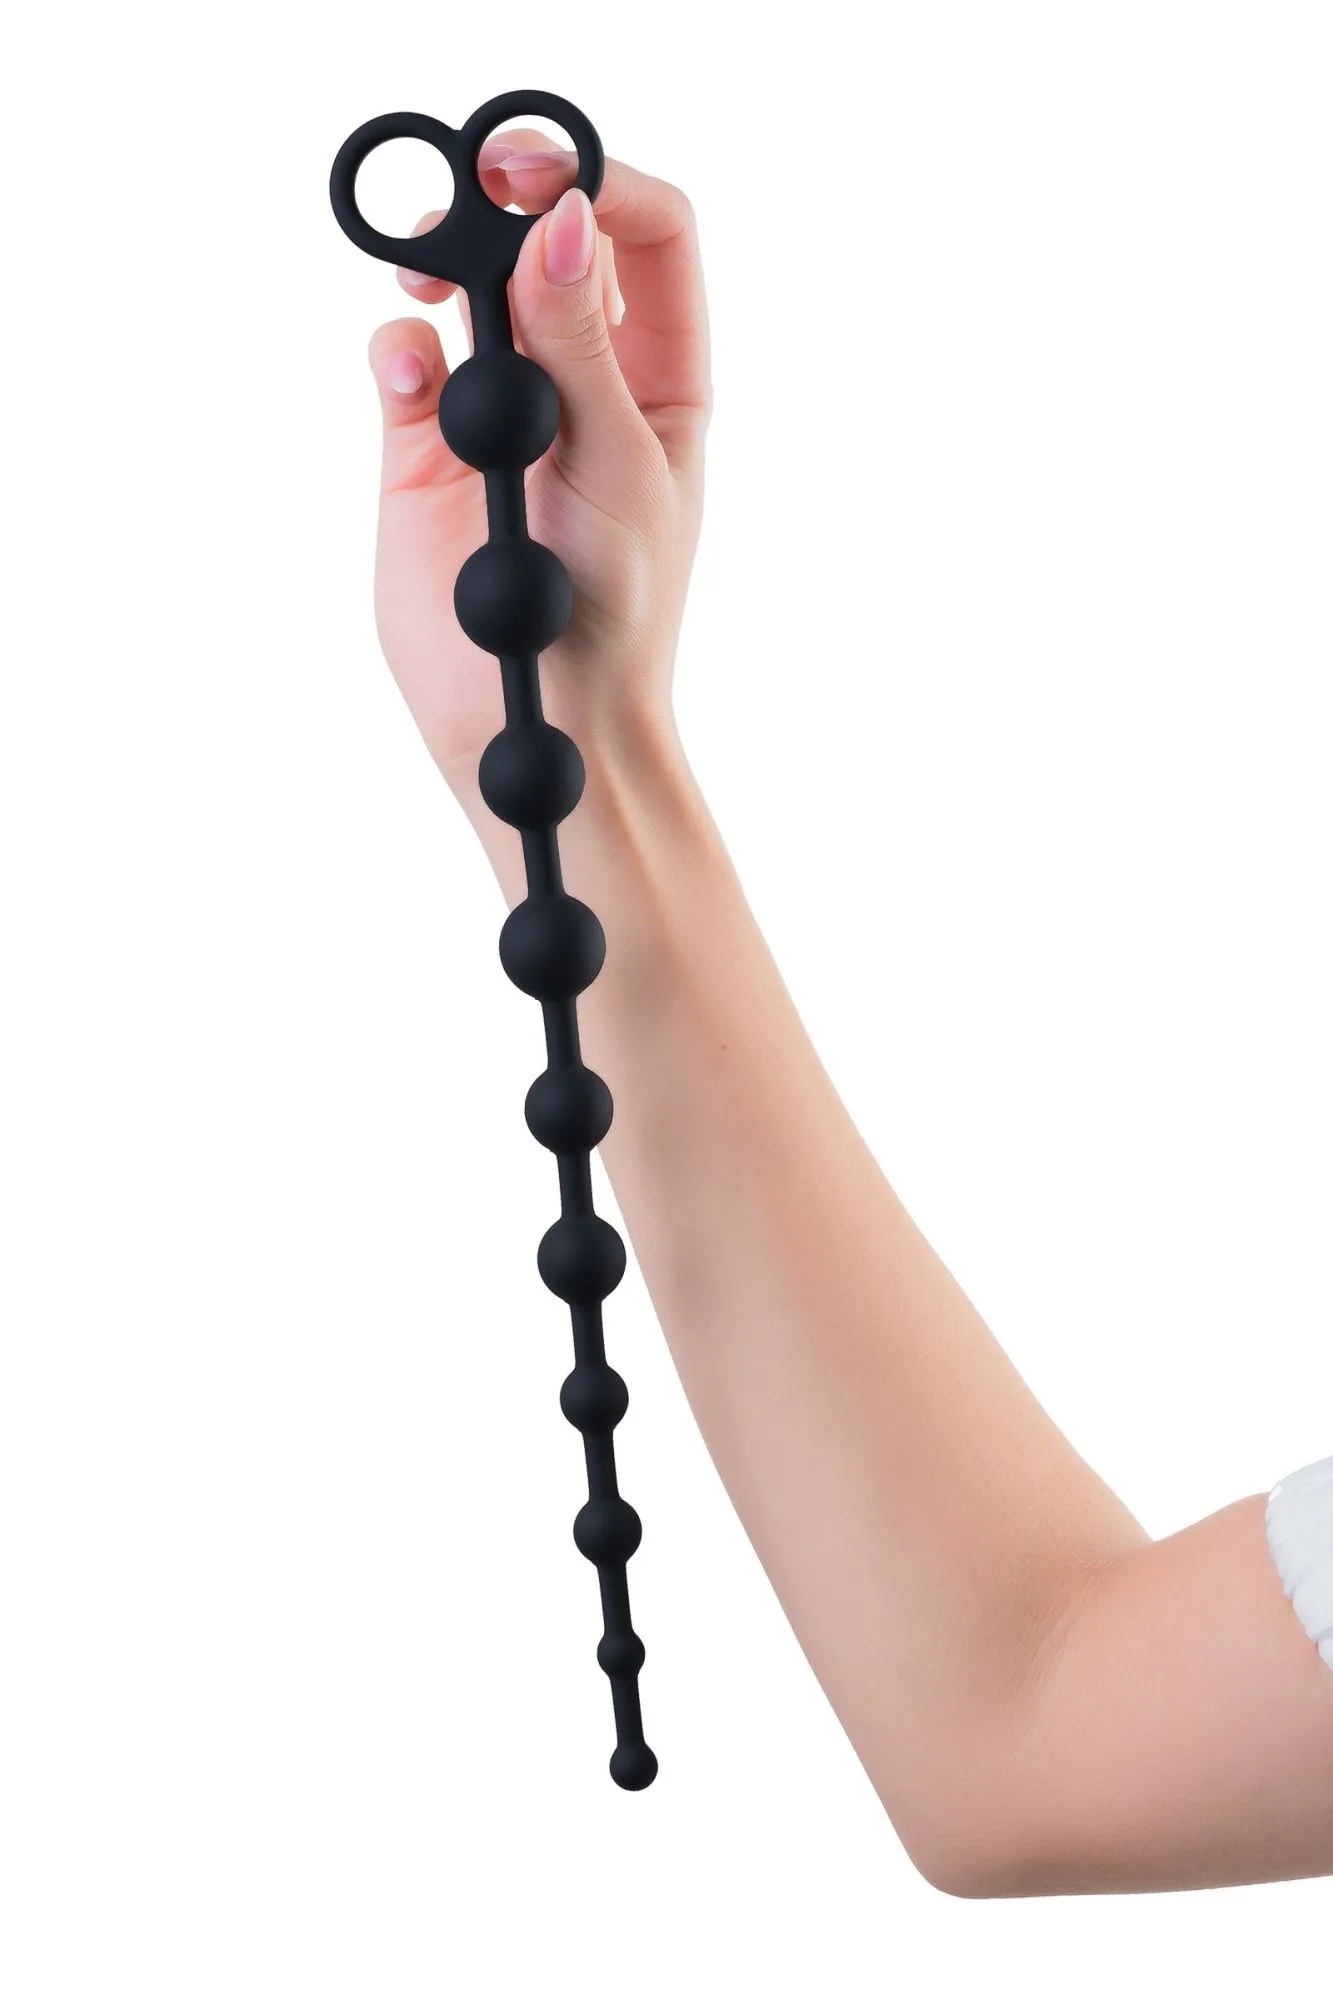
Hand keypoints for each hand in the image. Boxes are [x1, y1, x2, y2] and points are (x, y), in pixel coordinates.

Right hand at [365, 135, 710, 797]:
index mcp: (658, 375)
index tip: (533, 175)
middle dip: (505, 200)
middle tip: (465, 191)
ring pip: (468, 286)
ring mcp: (500, 408)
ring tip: (418, 271)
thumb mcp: (615, 467)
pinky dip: (398, 349)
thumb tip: (559, 223)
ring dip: (440, 258)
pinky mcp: (426, 447)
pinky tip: (406, 371)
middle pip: (548, 238)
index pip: (647, 234)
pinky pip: (405, 362)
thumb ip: (580, 347)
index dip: (596, 181)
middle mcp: (581, 376)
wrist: (543, 714)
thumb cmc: (615, 611)